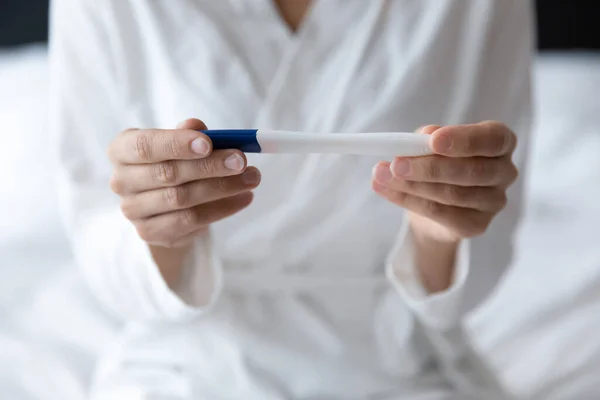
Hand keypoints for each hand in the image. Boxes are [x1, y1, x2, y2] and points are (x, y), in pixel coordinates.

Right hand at [108, 118, 259, 247]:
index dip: (177, 144)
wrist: (163, 202)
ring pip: (182, 199)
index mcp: (122, 150)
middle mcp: (121, 181)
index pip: (145, 146)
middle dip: (210, 166)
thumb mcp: (179, 142)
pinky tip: (243, 198)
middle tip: (242, 161)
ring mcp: (134, 211)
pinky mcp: (151, 233)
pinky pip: (191, 221)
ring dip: (223, 188)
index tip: (209, 143)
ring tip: (252, 178)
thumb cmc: (173, 161)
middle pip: (168, 174)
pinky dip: (222, 209)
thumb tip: (197, 127)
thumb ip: (188, 134)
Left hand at [371, 122, 517, 243]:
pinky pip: (440, 213)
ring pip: (451, 194)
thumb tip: (424, 137)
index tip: (433, 140)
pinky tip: (387, 190)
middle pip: (469, 171)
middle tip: (396, 164)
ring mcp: (494, 201)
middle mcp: (504, 172)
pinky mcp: (477, 225)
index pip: (492, 138)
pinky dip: (408, 200)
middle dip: (428, 167)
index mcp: (500, 142)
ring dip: (411, 185)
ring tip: (381, 176)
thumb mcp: (429, 144)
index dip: (463, 139)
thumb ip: (427, 139)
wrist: (435, 207)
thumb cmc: (438, 163)